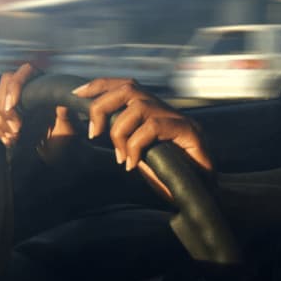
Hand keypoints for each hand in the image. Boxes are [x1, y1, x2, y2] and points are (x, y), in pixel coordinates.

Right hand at [0, 63, 74, 149]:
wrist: (59, 149)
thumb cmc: (67, 135)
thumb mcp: (69, 126)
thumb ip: (66, 115)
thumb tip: (63, 103)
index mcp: (45, 84)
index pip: (26, 71)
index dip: (16, 85)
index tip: (13, 105)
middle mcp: (29, 88)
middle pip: (5, 86)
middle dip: (5, 109)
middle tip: (16, 129)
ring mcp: (16, 101)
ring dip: (2, 122)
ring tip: (15, 137)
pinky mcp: (8, 114)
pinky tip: (9, 140)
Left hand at [72, 78, 212, 192]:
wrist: (202, 195)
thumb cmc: (171, 178)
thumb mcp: (138, 155)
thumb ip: (123, 140)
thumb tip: (95, 128)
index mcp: (155, 112)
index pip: (127, 85)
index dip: (101, 85)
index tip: (78, 93)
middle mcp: (168, 110)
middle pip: (129, 88)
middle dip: (103, 106)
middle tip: (94, 133)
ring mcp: (180, 119)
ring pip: (139, 106)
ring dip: (119, 131)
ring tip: (120, 156)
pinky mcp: (189, 132)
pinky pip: (153, 127)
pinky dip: (135, 146)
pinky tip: (132, 164)